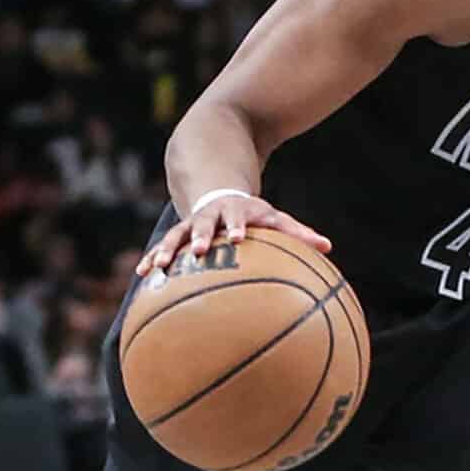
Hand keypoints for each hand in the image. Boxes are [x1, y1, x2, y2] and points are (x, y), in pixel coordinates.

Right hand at [135, 192, 329, 276]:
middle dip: (200, 236)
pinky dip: (152, 259)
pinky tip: (142, 276)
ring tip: (155, 267)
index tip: (238, 238)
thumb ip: (298, 233)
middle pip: (203, 224)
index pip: (239, 218)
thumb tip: (327, 246)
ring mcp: (190, 226)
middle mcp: (210, 217)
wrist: (219, 195)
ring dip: (166, 250)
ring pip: (175, 236)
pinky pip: (162, 248)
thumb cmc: (254, 216)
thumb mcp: (274, 219)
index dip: (238, 227)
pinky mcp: (176, 237)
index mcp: (236, 213)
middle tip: (197, 250)